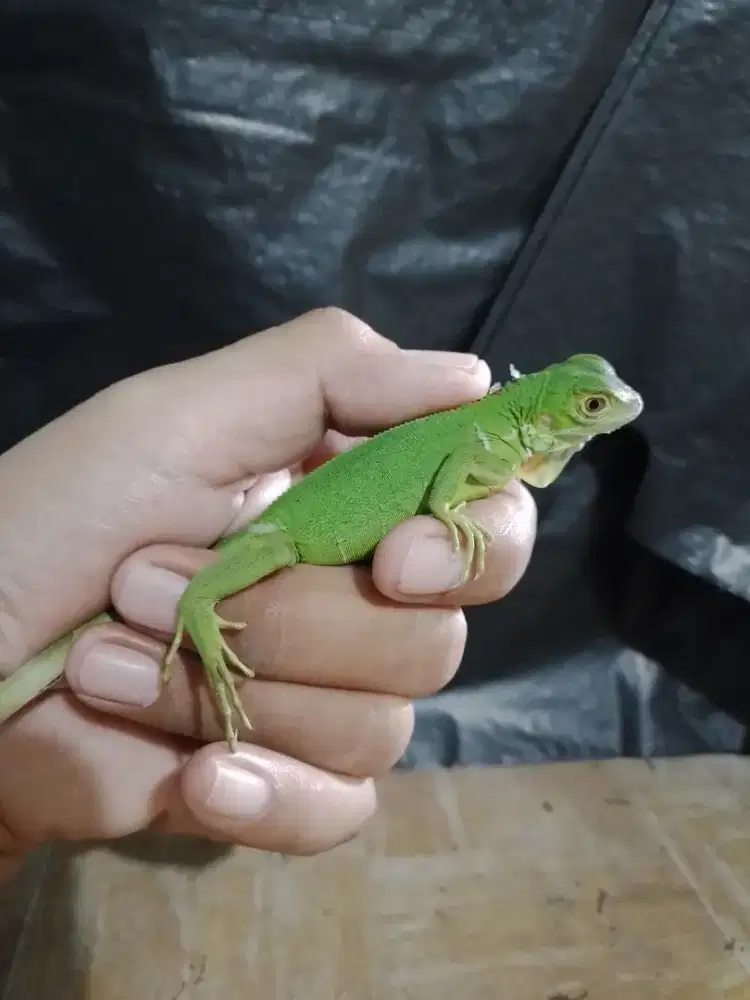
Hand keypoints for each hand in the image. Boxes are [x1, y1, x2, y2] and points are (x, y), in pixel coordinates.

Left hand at [0, 308, 535, 877]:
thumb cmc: (57, 520)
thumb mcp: (179, 417)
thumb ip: (327, 374)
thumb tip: (477, 381)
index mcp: (347, 500)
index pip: (482, 517)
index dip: (468, 544)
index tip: (396, 562)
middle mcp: (354, 596)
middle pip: (434, 636)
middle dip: (297, 621)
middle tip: (154, 582)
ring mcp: (323, 697)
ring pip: (382, 723)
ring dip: (237, 691)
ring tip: (111, 663)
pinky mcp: (285, 784)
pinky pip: (343, 807)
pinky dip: (274, 796)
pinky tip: (196, 779)